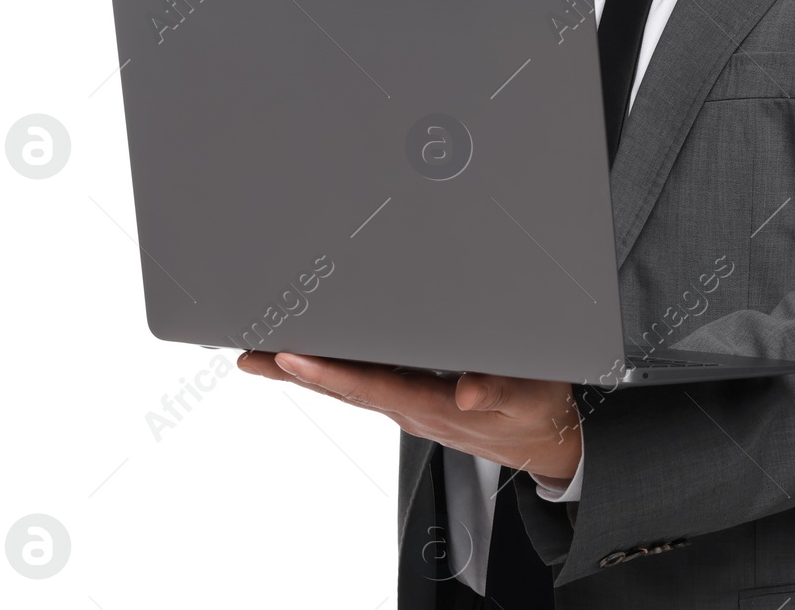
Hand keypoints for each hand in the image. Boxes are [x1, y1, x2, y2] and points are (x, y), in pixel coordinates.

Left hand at [236, 350, 583, 485]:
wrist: (545, 440)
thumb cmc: (536, 413)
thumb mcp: (529, 399)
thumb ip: (498, 393)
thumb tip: (466, 395)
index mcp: (433, 406)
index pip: (371, 388)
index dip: (329, 373)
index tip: (291, 356)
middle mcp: (411, 408)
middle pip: (344, 388)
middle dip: (294, 371)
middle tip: (249, 354)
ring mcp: (408, 405)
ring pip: (348, 385)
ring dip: (304, 370)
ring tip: (261, 353)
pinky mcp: (413, 397)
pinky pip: (363, 382)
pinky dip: (331, 369)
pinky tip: (312, 358)